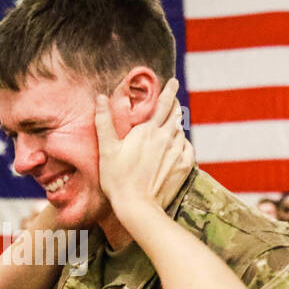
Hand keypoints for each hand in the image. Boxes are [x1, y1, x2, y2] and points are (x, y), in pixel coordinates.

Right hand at [95, 78, 184, 207]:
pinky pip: (188, 148)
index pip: (163, 104)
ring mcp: (177, 153)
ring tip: (173, 124)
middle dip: (175, 105)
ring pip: (181, 132)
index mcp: (148, 131)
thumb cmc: (118, 179)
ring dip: (177, 125)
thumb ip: (104, 122)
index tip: (173, 81)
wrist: (138, 206)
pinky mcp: (184, 167)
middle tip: (174, 100)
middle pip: (175, 115)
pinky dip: (184, 143)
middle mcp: (166, 138)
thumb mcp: (106, 149)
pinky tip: (179, 145)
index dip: (169, 90)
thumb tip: (100, 97)